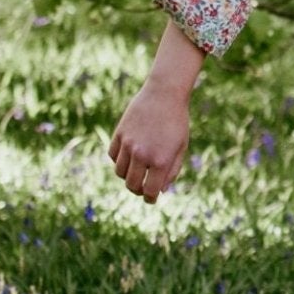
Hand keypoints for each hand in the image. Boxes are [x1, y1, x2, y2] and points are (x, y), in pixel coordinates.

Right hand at [108, 78, 190, 203]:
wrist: (164, 94)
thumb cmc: (177, 122)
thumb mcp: (180, 148)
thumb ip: (171, 171)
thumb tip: (159, 190)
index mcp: (160, 161)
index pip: (149, 192)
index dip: (150, 199)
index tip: (151, 199)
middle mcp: (142, 155)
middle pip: (131, 185)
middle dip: (137, 190)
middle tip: (143, 188)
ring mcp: (128, 144)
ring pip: (120, 172)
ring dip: (127, 176)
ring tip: (136, 172)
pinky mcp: (119, 134)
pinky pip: (113, 156)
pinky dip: (119, 161)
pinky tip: (129, 158)